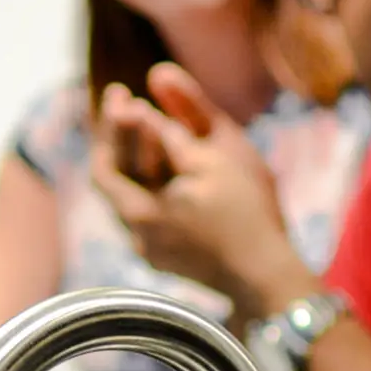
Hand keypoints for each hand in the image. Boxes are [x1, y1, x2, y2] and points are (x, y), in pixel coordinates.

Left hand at [93, 64, 309, 320]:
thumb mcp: (214, 160)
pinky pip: (147, 214)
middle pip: (113, 182)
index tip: (120, 92)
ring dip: (135, 162)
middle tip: (129, 104)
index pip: (103, 165)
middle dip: (120, 140)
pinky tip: (169, 169)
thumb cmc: (247, 214)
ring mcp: (151, 252)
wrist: (266, 278)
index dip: (108, 126)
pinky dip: (151, 184)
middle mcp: (136, 236)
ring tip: (149, 131)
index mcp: (139, 212)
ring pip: (129, 198)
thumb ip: (176, 128)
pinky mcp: (169, 260)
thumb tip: (146, 98)